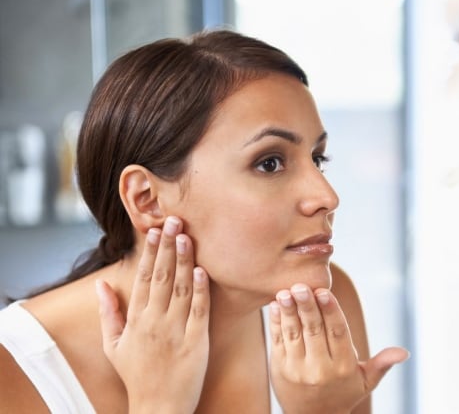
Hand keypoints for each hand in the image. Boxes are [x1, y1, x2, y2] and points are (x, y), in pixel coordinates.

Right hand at [96, 216, 210, 413]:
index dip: (150, 252)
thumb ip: (109, 312)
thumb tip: (100, 283)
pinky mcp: (197, 342)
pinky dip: (200, 291)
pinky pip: (199, 312)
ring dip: (184, 261)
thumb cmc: (137, 375)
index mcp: (136, 320)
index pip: (143, 278)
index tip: (154, 229)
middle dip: (168, 247)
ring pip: (180, 289)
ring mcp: (176, 332)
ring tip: (188, 236)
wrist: (158, 408)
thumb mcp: (114, 345)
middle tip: (175, 220)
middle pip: (162, 277)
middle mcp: (155, 322)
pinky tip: (202, 270)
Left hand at [269, 283, 408, 413]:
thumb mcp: (366, 381)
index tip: (324, 292)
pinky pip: (278, 341)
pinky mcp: (279, 368)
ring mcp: (297, 368)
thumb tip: (404, 352)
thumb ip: (382, 363)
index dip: (331, 311)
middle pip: (314, 331)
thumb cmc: (343, 393)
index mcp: (343, 366)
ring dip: (289, 311)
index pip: (338, 333)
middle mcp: (320, 368)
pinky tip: (276, 304)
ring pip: (293, 334)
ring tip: (286, 292)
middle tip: (300, 286)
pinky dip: (276, 321)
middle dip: (307, 307)